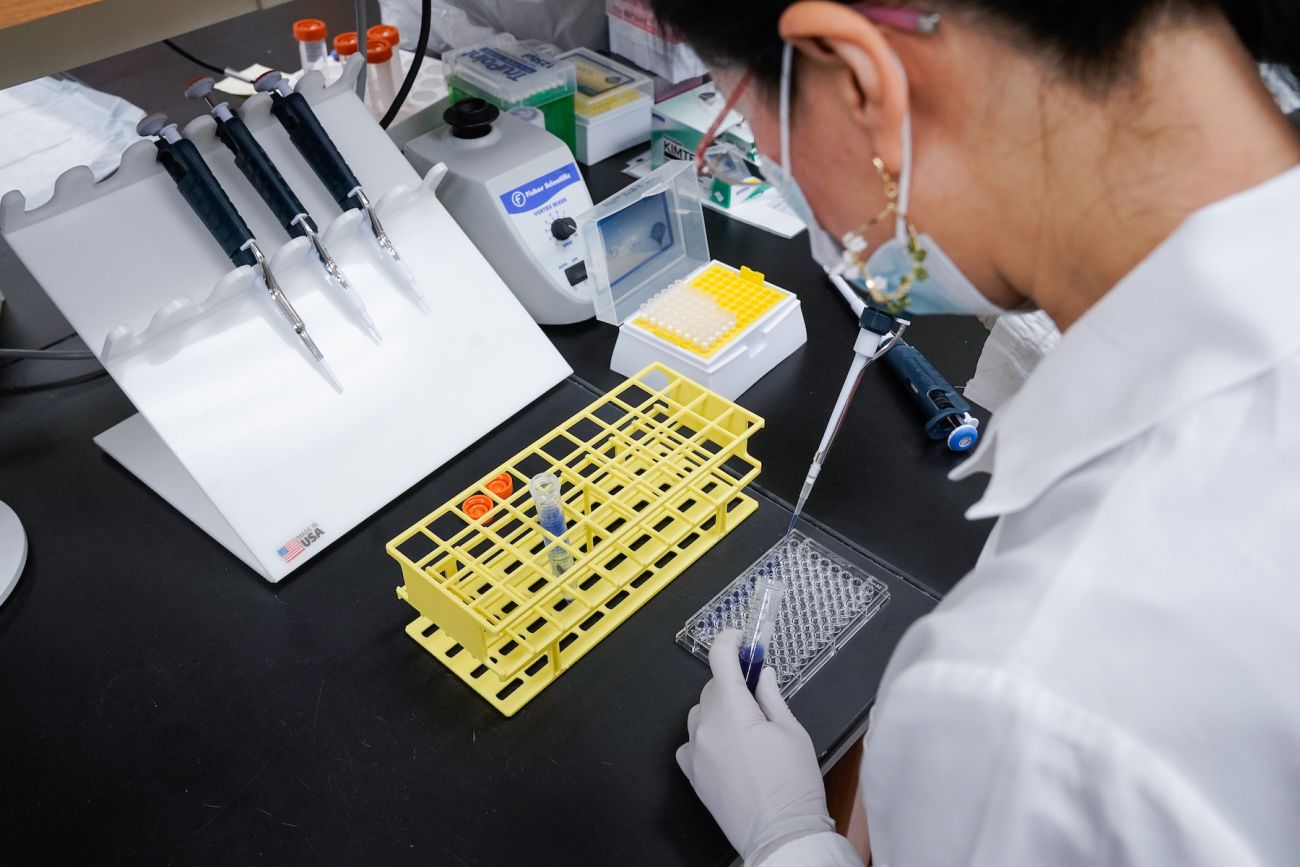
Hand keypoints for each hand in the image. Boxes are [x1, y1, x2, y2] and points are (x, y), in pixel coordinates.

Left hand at [677, 629, 833, 864]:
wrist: (780, 834)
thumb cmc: (793, 786)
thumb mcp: (793, 732)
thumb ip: (772, 697)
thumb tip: (763, 675)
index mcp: (733, 711)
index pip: (720, 659)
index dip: (728, 641)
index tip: (738, 638)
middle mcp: (706, 727)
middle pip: (712, 687)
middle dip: (733, 683)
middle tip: (757, 692)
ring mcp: (695, 751)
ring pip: (700, 712)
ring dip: (718, 709)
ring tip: (746, 727)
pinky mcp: (692, 773)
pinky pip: (691, 741)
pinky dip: (705, 735)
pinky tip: (727, 747)